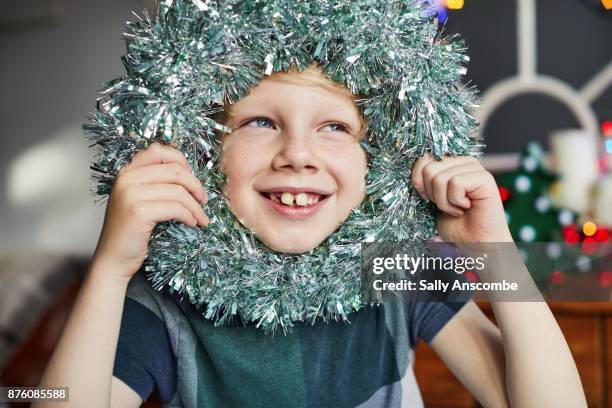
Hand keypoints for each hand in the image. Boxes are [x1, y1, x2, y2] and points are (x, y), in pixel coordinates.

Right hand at [92, 142, 208, 280]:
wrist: (113, 259)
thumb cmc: (132, 231)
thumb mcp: (139, 199)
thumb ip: (155, 182)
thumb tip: (189, 172)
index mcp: (127, 171)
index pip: (158, 150)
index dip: (181, 161)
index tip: (192, 177)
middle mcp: (126, 178)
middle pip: (175, 171)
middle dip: (196, 186)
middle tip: (203, 200)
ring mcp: (130, 194)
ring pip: (178, 191)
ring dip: (196, 206)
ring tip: (200, 217)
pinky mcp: (138, 211)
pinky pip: (176, 208)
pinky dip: (189, 216)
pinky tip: (191, 223)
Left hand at [411, 154, 512, 242]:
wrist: (475, 244)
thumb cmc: (455, 223)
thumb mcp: (432, 198)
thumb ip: (424, 179)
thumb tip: (417, 167)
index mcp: (450, 163)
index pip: (423, 159)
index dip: (418, 182)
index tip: (429, 198)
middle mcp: (463, 162)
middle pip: (429, 169)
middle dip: (433, 194)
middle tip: (448, 205)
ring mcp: (475, 168)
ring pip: (440, 178)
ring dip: (444, 202)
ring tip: (458, 208)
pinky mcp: (485, 178)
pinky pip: (455, 183)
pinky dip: (455, 202)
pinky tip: (466, 207)